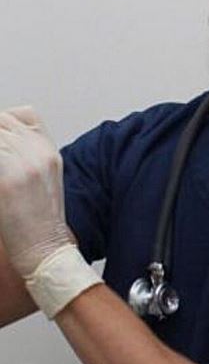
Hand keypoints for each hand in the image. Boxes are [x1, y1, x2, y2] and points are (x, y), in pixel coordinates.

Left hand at [0, 106, 71, 277]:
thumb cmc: (40, 224)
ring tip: (0, 176)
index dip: (4, 121)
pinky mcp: (6, 179)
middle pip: (2, 121)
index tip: (0, 137)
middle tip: (1, 166)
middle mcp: (38, 152)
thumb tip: (5, 147)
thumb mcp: (44, 180)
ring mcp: (23, 163)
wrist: (45, 250)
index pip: (23, 114)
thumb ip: (25, 156)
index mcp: (49, 151)